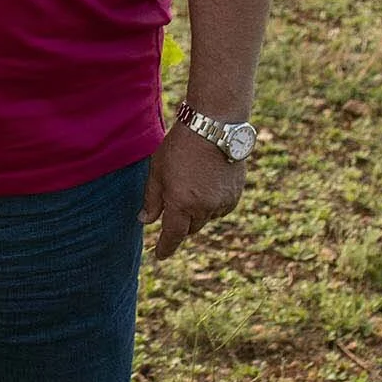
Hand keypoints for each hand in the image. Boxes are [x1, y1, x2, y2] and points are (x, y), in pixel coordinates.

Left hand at [138, 122, 247, 261]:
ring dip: (197, 211)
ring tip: (192, 182)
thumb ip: (152, 198)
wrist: (215, 127)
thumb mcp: (158, 169)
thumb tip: (145, 221)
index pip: (172, 235)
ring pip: (206, 218)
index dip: (165, 247)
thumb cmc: (180, 145)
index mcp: (181, 203)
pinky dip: (212, 204)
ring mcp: (222, 203)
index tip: (159, 255)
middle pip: (190, 228)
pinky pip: (220, 209)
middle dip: (180, 222)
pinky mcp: (235, 196)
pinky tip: (207, 183)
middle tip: (174, 203)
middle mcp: (203, 208)